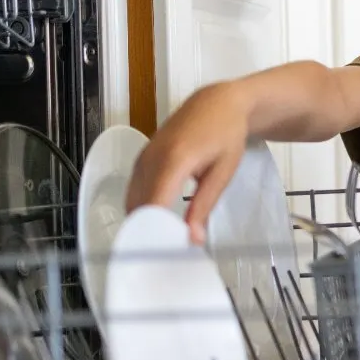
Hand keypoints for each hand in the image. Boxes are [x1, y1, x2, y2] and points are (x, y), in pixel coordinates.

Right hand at [125, 81, 251, 244]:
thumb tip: (192, 239)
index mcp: (174, 161)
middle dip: (148, 233)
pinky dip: (142, 208)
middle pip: (139, 206)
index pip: (154, 205)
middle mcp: (151, 159)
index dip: (155, 233)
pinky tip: (157, 222)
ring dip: (143, 222)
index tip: (164, 256)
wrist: (217, 103)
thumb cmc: (225, 135)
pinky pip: (134, 189)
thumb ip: (204, 206)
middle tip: (165, 256)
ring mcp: (143, 157)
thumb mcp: (222, 173)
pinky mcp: (141, 158)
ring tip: (162, 243)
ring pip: (133, 200)